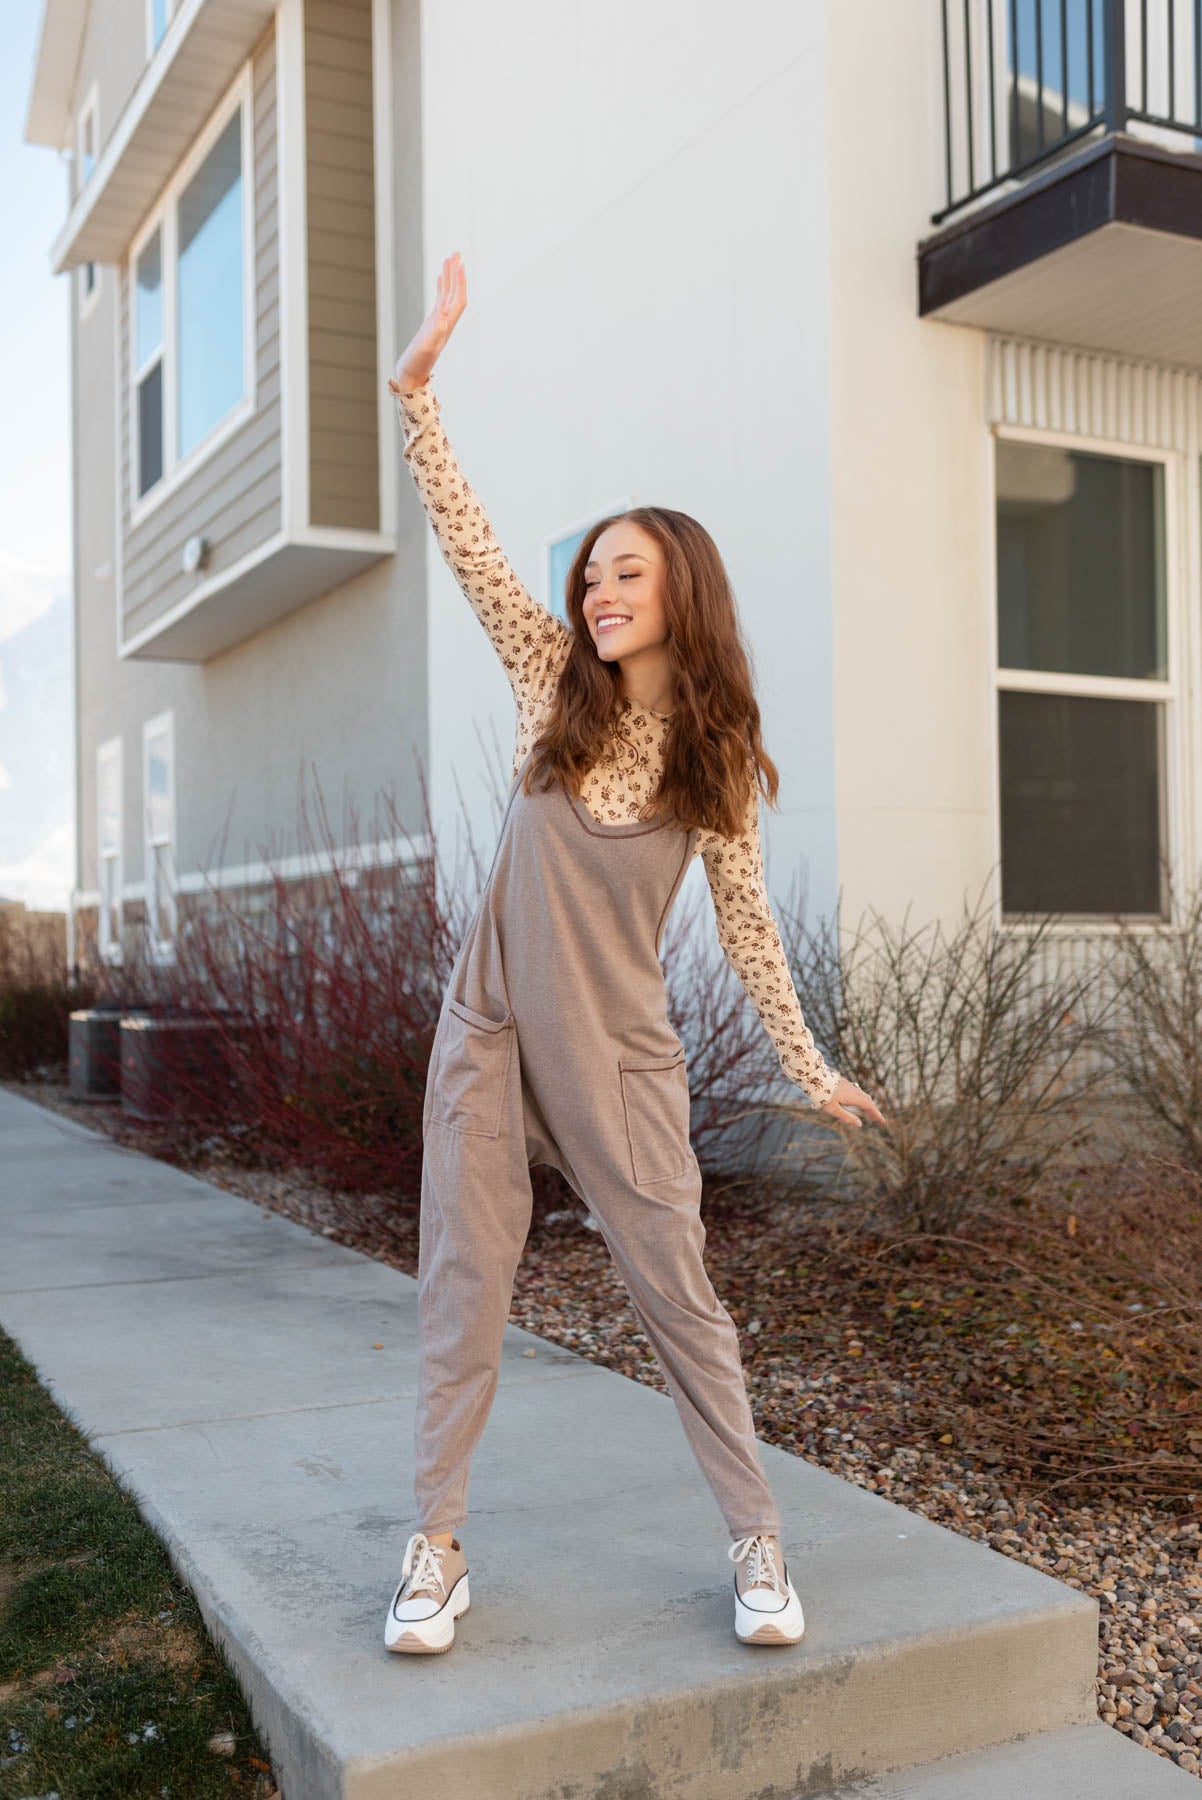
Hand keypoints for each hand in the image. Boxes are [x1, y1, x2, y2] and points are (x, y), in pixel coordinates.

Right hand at [390, 251, 466, 394]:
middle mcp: (445, 322)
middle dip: (457, 273)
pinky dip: (441, 287)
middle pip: (456, 293)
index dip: (460, 282)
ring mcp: (439, 322)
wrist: (412, 376)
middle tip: (457, 252)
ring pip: (448, 294)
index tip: (460, 263)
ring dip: (450, 276)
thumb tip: (443, 316)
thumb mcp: (426, 348)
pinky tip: (440, 277)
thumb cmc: (417, 364)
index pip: (458, 299)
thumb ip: (435, 332)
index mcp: (446, 325)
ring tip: (450, 258)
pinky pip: (439, 300)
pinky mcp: (431, 323)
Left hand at [817, 1077, 886, 1129]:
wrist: (813, 1078)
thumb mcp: (833, 1110)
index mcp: (852, 1097)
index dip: (876, 1113)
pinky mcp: (843, 1082)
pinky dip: (861, 1098)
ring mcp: (848, 1085)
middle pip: (867, 1100)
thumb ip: (847, 1117)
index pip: (868, 1105)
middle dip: (873, 1110)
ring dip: (867, 1103)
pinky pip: (856, 1091)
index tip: (882, 1121)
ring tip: (868, 1112)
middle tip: (876, 1119)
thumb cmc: (822, 1096)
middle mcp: (852, 1090)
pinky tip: (856, 1101)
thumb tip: (860, 1124)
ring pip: (862, 1094)